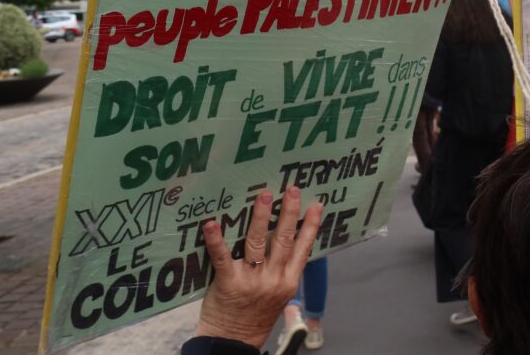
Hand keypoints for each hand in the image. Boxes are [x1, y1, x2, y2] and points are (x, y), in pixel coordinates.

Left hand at [195, 187, 323, 347]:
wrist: (233, 340)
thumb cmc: (256, 314)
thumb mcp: (279, 294)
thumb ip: (283, 269)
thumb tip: (284, 238)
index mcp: (289, 280)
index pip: (304, 248)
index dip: (311, 225)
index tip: (316, 204)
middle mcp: (273, 278)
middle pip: (284, 240)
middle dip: (289, 213)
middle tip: (292, 189)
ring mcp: (251, 280)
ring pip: (258, 243)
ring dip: (261, 218)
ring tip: (264, 197)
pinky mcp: (228, 283)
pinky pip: (222, 258)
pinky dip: (216, 240)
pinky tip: (212, 225)